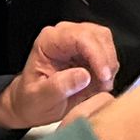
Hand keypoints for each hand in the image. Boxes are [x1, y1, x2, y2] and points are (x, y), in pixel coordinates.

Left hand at [0, 21, 119, 128]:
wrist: (31, 105)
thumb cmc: (31, 100)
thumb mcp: (40, 98)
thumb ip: (59, 86)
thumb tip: (84, 75)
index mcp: (49, 41)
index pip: (81, 37)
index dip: (97, 54)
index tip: (103, 76)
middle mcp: (65, 35)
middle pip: (98, 35)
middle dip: (106, 60)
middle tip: (105, 84)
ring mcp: (78, 42)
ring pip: (106, 42)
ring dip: (109, 65)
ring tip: (101, 86)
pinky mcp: (89, 52)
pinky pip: (108, 54)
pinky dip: (109, 70)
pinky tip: (100, 85)